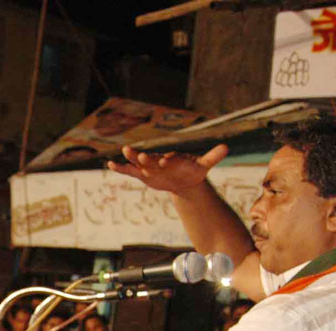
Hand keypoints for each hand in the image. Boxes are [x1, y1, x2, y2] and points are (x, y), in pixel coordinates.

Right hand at [106, 144, 228, 193]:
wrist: (183, 177)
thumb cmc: (192, 170)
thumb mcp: (204, 165)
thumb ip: (213, 157)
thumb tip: (227, 147)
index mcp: (172, 159)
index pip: (168, 160)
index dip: (167, 161)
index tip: (165, 162)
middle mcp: (158, 161)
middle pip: (151, 159)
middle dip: (147, 158)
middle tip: (142, 155)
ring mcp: (148, 168)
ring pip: (137, 163)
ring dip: (130, 159)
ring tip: (123, 151)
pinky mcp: (142, 174)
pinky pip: (129, 171)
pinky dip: (120, 168)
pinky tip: (109, 165)